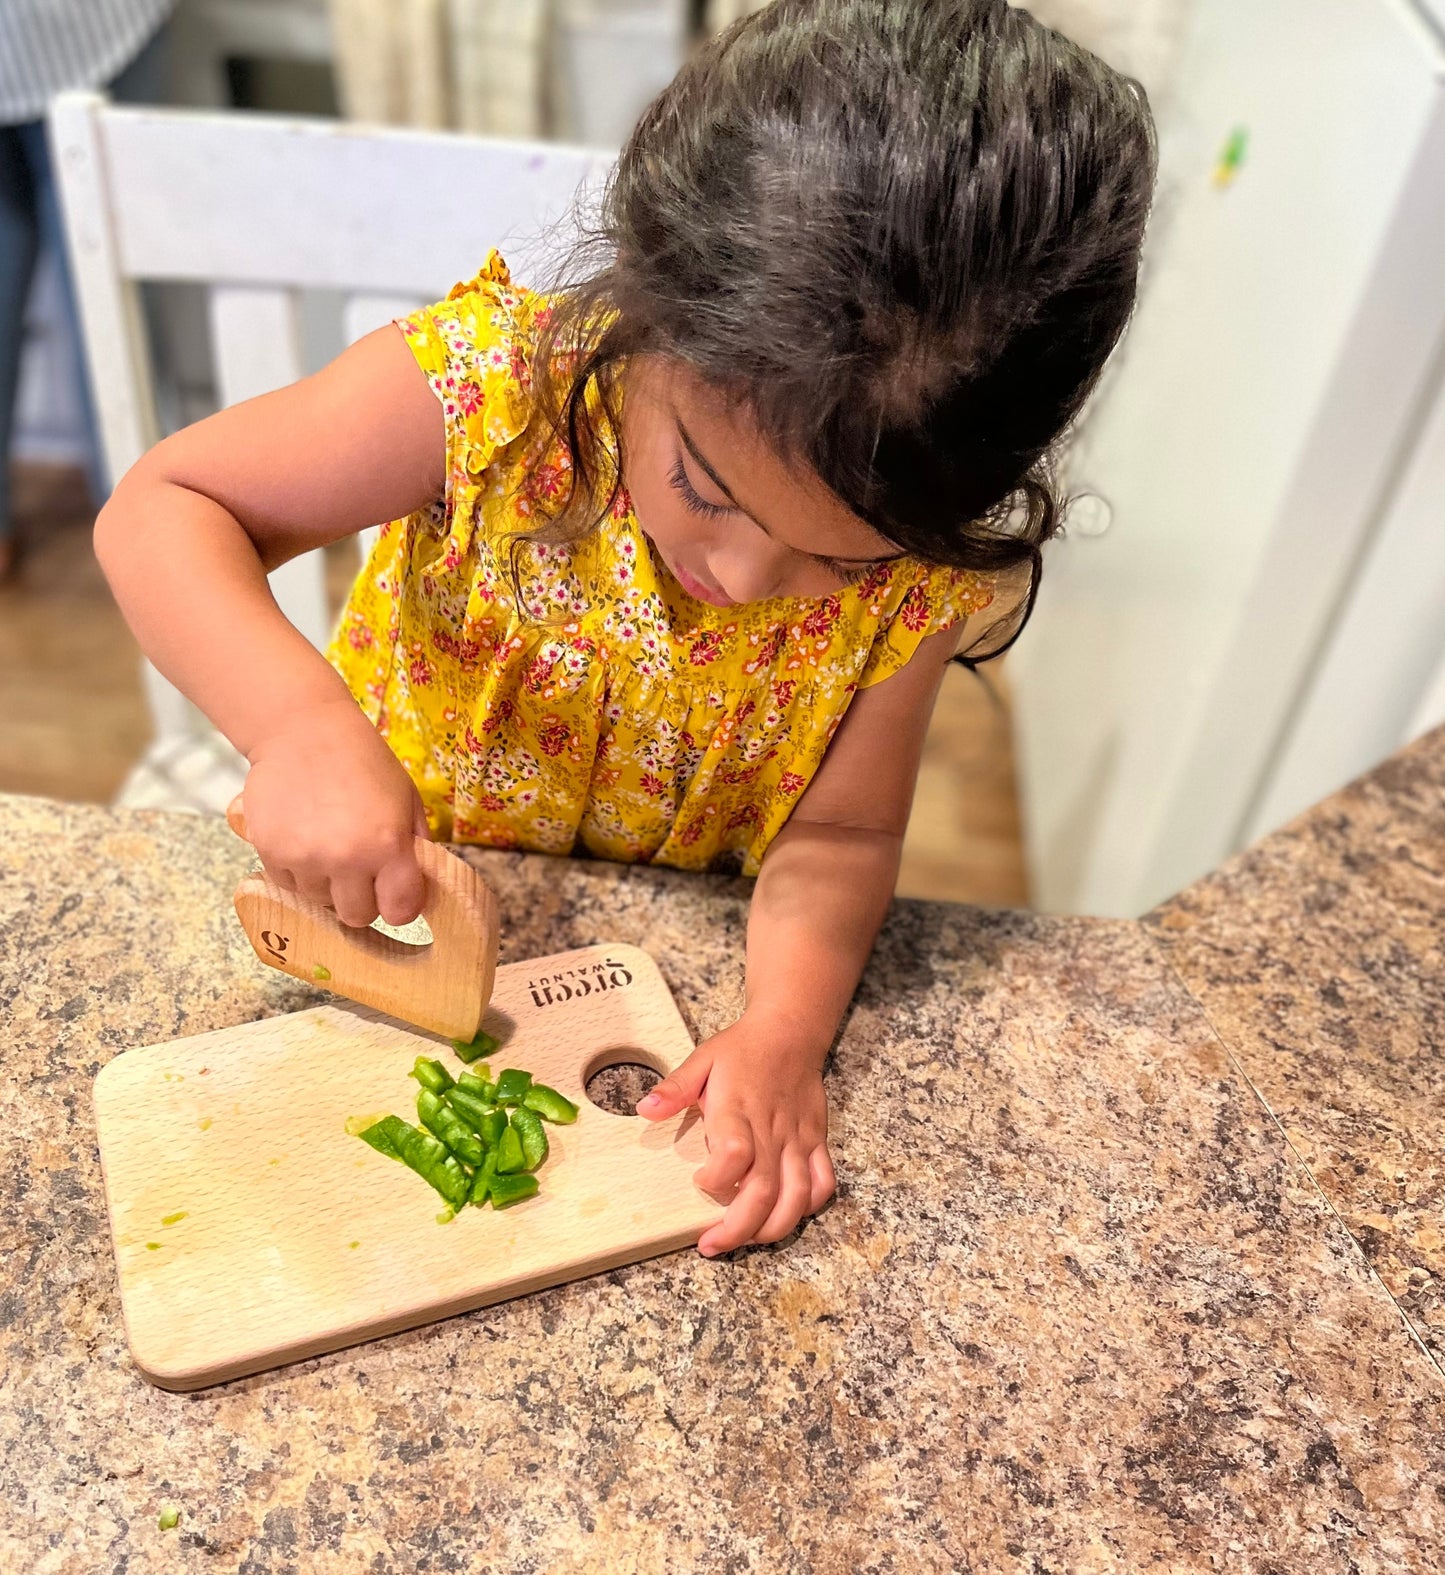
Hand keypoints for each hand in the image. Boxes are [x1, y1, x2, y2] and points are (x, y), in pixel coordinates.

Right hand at [234, 699, 429, 928]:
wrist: (302, 729)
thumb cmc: (363, 761)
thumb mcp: (406, 798)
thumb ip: (417, 847)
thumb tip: (419, 888)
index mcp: (389, 845)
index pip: (400, 912)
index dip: (400, 905)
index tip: (395, 892)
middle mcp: (346, 858)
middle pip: (357, 916)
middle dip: (362, 899)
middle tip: (359, 869)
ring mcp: (304, 858)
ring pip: (320, 901)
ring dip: (327, 883)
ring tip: (328, 842)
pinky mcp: (270, 852)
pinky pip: (289, 885)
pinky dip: (298, 871)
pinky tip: (304, 837)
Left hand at [636, 1012, 835, 1255]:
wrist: (790, 1031)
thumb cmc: (743, 1049)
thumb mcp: (702, 1059)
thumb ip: (674, 1088)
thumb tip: (645, 1110)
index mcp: (739, 1109)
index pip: (734, 1154)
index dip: (715, 1179)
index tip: (699, 1182)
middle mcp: (771, 1130)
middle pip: (763, 1191)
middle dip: (737, 1228)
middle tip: (711, 1244)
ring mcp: (797, 1139)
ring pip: (796, 1197)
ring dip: (772, 1229)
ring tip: (746, 1239)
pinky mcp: (816, 1141)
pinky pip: (822, 1183)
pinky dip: (806, 1207)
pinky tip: (783, 1216)